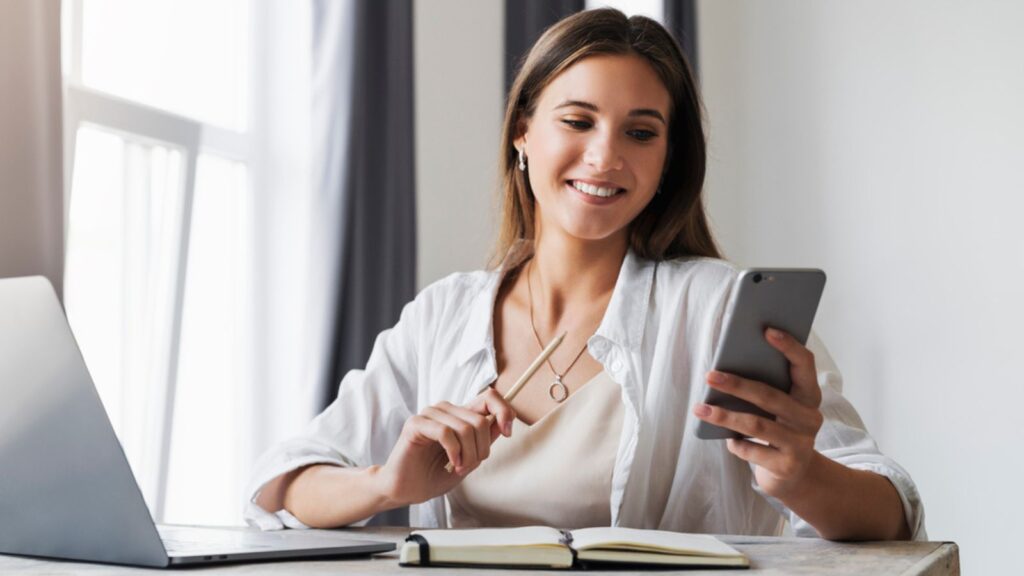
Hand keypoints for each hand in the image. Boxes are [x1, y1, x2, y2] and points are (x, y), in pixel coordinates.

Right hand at [375, 386, 515, 506]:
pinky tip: (452, 462)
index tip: (508, 432)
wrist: (405, 489)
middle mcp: (446, 410)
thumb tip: (503, 424)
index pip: (489, 397)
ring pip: (465, 427)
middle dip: (482, 449)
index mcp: (459, 415)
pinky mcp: (416, 424)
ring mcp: (430, 415)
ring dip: (468, 454)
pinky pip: (445, 432)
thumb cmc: (433, 475)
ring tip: (459, 467)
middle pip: (480, 420)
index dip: (504, 411)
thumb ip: (483, 441)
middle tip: (470, 465)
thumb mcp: (468, 459)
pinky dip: (454, 451)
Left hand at [692, 327, 824, 498]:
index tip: (766, 330)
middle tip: (710, 375)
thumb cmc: (778, 430)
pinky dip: (735, 444)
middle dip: (737, 384)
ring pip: (757, 425)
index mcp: (809, 396)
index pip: (805, 365)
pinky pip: (752, 451)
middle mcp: (809, 418)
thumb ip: (766, 388)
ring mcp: (800, 444)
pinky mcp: (786, 466)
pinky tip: (727, 440)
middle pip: (770, 396)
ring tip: (700, 409)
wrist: (793, 476)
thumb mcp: (778, 409)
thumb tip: (728, 365)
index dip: (789, 347)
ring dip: (725, 416)